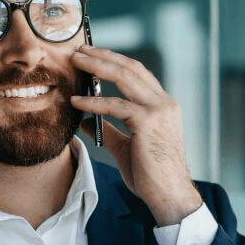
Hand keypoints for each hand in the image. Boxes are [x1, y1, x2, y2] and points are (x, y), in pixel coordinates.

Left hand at [69, 44, 201, 225]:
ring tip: (75, 61)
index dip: (114, 61)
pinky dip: (93, 101)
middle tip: (79, 50)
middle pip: (130, 68)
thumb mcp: (125, 147)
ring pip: (124, 78)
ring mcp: (158, 111)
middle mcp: (163, 103)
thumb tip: (87, 121)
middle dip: (103, 56)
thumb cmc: (150, 175)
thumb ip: (109, 131)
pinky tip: (76, 100)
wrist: (168, 195)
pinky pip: (115, 106)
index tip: (92, 54)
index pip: (137, 73)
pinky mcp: (148, 123)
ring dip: (97, 67)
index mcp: (162, 106)